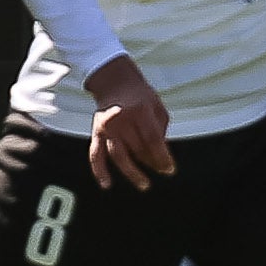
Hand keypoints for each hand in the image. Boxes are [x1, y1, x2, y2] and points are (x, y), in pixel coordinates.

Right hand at [85, 55, 176, 190]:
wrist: (113, 80)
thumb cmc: (140, 94)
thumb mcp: (157, 107)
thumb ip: (160, 131)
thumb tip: (161, 158)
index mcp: (140, 111)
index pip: (153, 141)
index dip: (162, 158)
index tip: (170, 170)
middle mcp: (121, 120)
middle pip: (138, 150)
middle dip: (152, 163)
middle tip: (161, 170)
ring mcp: (107, 127)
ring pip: (119, 156)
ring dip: (132, 173)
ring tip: (144, 184)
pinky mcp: (96, 132)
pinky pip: (96, 155)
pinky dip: (99, 171)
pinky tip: (107, 184)